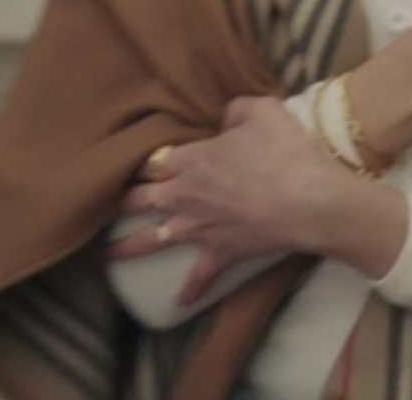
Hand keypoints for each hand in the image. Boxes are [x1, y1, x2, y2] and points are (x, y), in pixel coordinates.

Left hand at [106, 97, 377, 304]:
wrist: (308, 202)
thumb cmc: (285, 153)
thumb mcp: (263, 112)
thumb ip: (236, 109)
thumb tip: (224, 118)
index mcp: (190, 160)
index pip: (152, 160)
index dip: (144, 160)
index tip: (138, 162)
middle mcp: (184, 195)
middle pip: (139, 199)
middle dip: (120, 201)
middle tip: (103, 205)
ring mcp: (198, 228)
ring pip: (150, 240)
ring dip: (126, 247)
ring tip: (104, 255)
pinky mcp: (220, 253)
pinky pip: (199, 275)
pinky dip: (188, 290)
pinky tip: (178, 302)